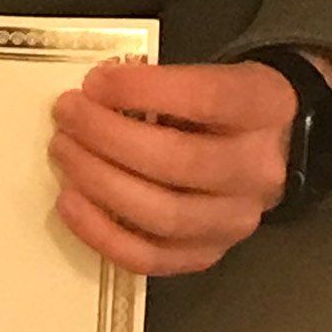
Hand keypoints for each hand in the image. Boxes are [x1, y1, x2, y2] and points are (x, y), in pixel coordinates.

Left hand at [49, 61, 295, 276]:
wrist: (269, 149)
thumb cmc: (222, 104)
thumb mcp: (211, 73)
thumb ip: (162, 80)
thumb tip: (94, 92)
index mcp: (263, 108)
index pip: (205, 99)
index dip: (143, 90)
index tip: (94, 82)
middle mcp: (257, 171)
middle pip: (178, 161)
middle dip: (108, 137)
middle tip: (66, 114)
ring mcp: (235, 221)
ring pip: (162, 214)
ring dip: (99, 182)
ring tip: (63, 151)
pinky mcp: (209, 254)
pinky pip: (150, 258)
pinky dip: (102, 233)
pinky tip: (69, 202)